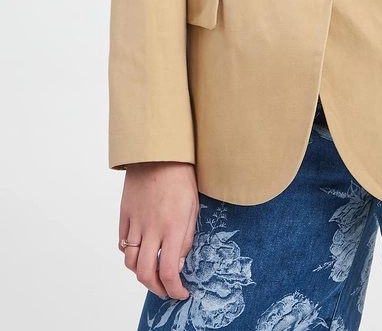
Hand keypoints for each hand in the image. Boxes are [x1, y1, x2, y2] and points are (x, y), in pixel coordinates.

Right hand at [119, 162, 199, 299]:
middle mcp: (151, 229)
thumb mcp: (193, 208)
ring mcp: (135, 222)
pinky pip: (122, 243)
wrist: (159, 153)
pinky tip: (140, 252)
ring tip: (152, 274)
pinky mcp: (124, 215)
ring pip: (130, 262)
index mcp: (172, 227)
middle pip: (145, 274)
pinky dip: (130, 254)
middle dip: (156, 289)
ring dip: (141, 274)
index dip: (174, 289)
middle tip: (165, 290)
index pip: (168, 272)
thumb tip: (178, 262)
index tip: (181, 293)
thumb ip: (186, 237)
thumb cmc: (181, 177)